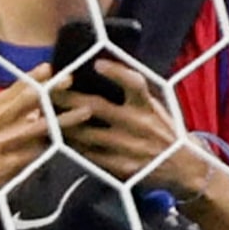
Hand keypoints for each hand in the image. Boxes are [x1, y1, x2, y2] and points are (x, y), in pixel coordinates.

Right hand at [0, 65, 94, 193]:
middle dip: (40, 92)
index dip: (27, 80)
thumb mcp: (3, 145)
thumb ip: (20, 128)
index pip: (8, 96)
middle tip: (67, 80)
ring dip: (48, 122)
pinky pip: (14, 162)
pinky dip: (30, 155)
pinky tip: (48, 150)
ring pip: (20, 132)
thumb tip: (42, 110)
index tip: (49, 67)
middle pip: (13, 107)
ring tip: (75, 116)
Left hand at [56, 57, 196, 189]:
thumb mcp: (156, 107)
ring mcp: (127, 146)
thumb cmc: (164, 130)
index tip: (97, 64)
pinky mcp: (120, 166)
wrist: (184, 166)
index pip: (133, 84)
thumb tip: (105, 73)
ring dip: (63, 125)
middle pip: (96, 107)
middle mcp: (137, 124)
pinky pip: (89, 155)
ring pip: (86, 134)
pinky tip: (59, 141)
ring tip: (44, 117)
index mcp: (148, 106)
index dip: (116, 72)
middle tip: (48, 91)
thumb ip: (134, 95)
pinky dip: (72, 147)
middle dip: (69, 98)